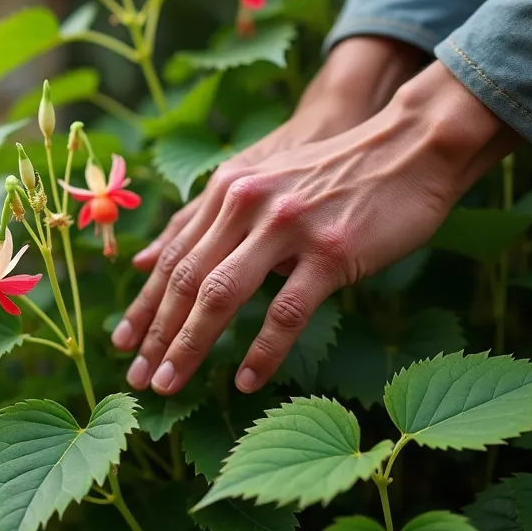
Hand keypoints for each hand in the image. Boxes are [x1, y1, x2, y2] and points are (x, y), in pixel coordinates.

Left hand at [115, 62, 519, 394]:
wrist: (410, 146)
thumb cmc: (333, 175)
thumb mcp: (260, 183)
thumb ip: (205, 220)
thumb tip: (146, 259)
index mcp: (227, 190)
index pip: (172, 257)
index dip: (143, 304)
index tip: (121, 344)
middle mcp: (246, 204)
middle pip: (185, 279)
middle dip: (156, 333)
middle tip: (138, 377)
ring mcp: (287, 227)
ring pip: (221, 295)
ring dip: (191, 346)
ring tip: (171, 384)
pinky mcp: (330, 252)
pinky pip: (284, 312)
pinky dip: (261, 352)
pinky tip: (244, 381)